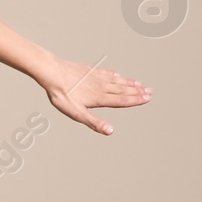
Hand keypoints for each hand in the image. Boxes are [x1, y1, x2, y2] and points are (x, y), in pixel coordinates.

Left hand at [36, 55, 151, 134]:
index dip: (135, 100)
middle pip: (122, 89)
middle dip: (137, 91)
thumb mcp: (76, 113)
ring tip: (140, 83)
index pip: (121, 100)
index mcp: (99, 98)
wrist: (52, 73)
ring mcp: (95, 77)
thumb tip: (110, 131)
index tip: (147, 99)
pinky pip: (105, 73)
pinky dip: (114, 75)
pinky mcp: (89, 70)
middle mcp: (101, 86)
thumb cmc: (62, 94)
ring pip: (116, 80)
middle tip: (150, 91)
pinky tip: (117, 75)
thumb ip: (94, 122)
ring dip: (129, 82)